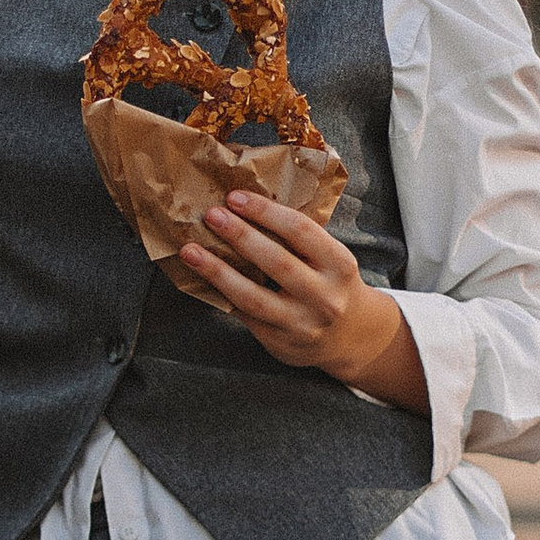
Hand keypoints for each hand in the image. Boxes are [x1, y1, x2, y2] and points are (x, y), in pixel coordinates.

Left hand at [178, 191, 427, 408]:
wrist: (349, 338)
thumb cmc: (330, 284)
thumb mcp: (330, 259)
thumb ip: (299, 238)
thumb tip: (244, 206)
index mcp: (339, 265)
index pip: (300, 230)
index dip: (265, 211)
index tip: (234, 197)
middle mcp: (323, 296)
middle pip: (276, 261)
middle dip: (240, 235)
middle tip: (211, 215)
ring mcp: (300, 323)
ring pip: (252, 295)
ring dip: (217, 271)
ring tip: (190, 251)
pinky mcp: (279, 341)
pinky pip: (242, 314)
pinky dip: (219, 293)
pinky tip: (199, 278)